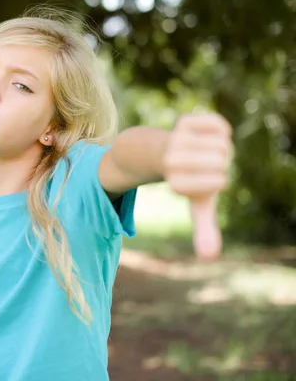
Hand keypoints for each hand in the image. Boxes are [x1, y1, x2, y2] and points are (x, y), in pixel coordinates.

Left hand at [163, 112, 233, 260]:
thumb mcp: (197, 205)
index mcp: (178, 184)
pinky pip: (218, 124)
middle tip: (202, 163)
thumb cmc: (187, 180)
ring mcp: (177, 140)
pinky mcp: (184, 122)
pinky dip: (218, 128)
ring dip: (220, 145)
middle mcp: (173, 163)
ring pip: (222, 143)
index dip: (219, 179)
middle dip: (221, 161)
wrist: (158, 153)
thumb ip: (204, 229)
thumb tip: (209, 258)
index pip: (221, 181)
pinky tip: (203, 134)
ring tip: (202, 150)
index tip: (202, 179)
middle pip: (222, 160)